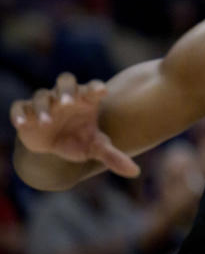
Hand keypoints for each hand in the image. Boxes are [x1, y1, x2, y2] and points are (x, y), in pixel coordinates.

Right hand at [10, 72, 139, 177]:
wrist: (54, 146)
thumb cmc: (79, 140)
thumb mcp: (95, 147)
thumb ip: (113, 156)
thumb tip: (135, 172)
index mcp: (86, 100)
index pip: (92, 87)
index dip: (96, 87)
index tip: (103, 91)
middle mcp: (65, 97)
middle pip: (65, 81)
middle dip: (67, 90)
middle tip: (68, 102)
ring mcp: (45, 103)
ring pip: (42, 95)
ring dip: (44, 107)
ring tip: (47, 122)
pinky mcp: (27, 112)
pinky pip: (20, 107)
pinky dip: (19, 113)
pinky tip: (22, 124)